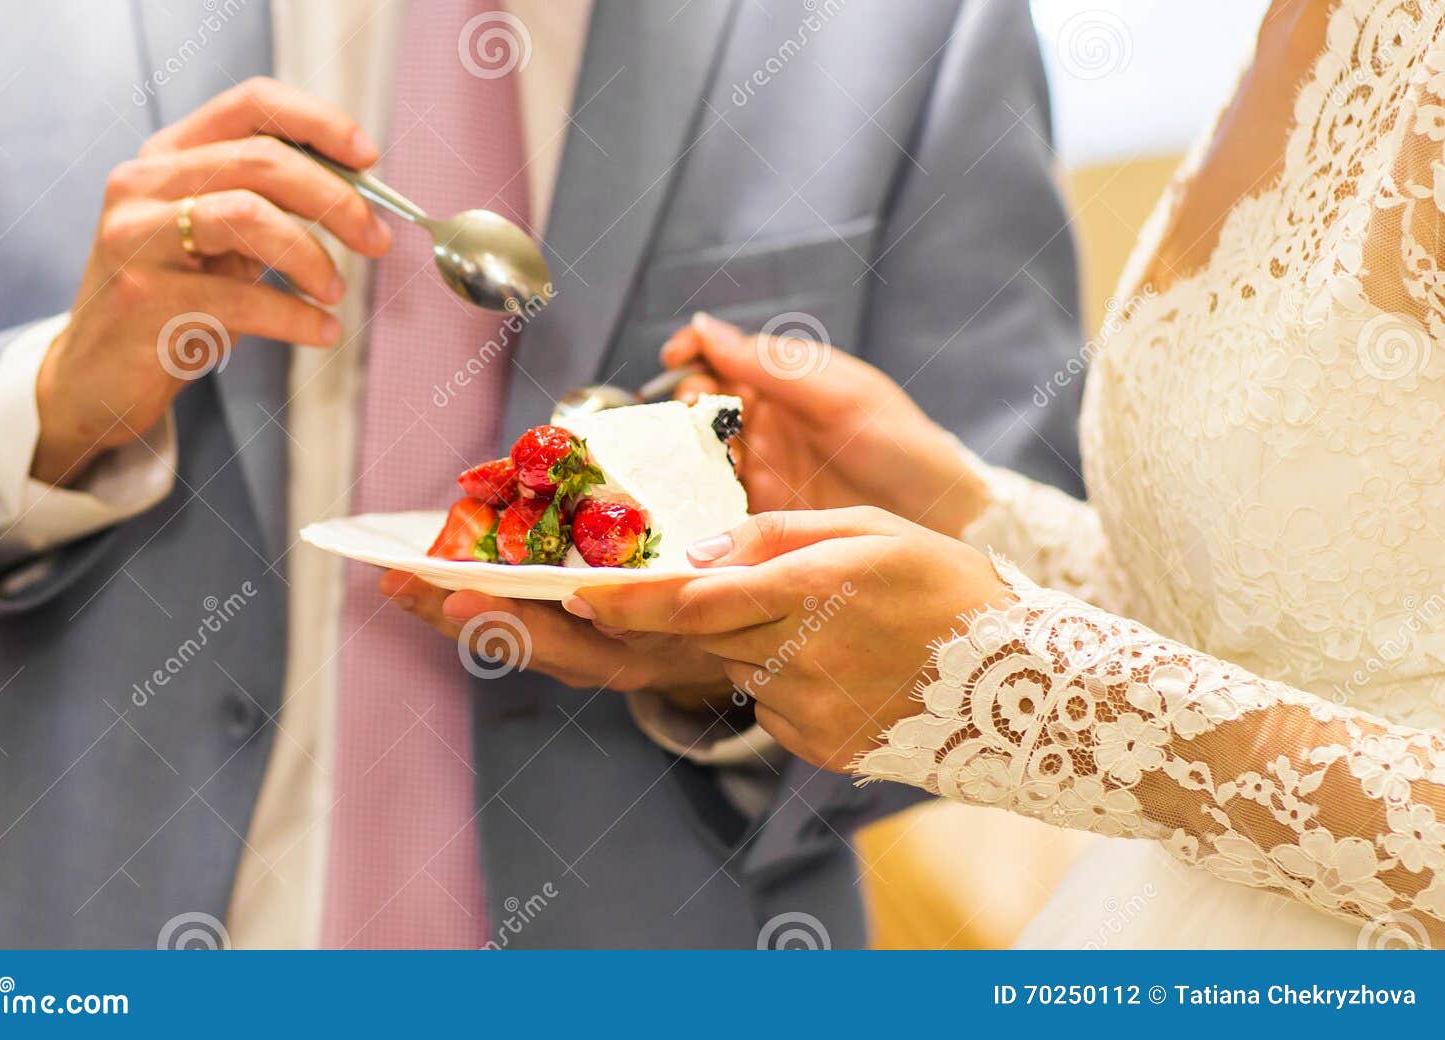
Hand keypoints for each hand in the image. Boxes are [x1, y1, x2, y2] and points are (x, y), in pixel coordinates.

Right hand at [33, 77, 392, 485]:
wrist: (97, 375)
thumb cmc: (173, 302)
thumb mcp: (219, 242)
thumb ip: (270, 208)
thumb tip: (359, 198)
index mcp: (170, 154)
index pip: (252, 103)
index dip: (318, 121)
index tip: (368, 157)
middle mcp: (144, 182)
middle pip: (262, 160)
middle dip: (336, 199)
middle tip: (376, 241)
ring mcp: (136, 236)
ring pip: (249, 216)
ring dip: (312, 256)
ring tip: (334, 292)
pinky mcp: (142, 296)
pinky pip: (242, 298)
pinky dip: (296, 317)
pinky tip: (320, 331)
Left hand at [377, 571, 743, 714]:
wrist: (764, 642)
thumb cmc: (747, 595)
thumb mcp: (739, 573)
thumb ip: (704, 553)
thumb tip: (645, 509)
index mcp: (642, 644)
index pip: (563, 638)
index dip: (508, 620)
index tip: (458, 600)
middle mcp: (607, 660)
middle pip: (520, 643)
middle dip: (455, 613)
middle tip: (403, 586)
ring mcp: (591, 657)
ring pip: (513, 640)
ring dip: (453, 611)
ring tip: (401, 582)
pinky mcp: (582, 646)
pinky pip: (522, 632)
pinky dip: (480, 607)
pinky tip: (441, 583)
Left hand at [568, 508, 1009, 771]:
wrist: (1023, 682)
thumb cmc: (944, 586)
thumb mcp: (869, 527)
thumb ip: (777, 533)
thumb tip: (698, 552)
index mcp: (814, 587)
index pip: (694, 599)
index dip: (627, 601)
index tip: (574, 595)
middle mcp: (801, 653)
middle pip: (703, 635)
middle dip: (672, 617)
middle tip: (669, 601)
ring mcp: (808, 708)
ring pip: (736, 665)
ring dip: (747, 640)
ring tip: (824, 625)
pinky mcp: (818, 745)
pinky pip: (768, 702)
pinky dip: (779, 676)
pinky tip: (837, 663)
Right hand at [665, 314, 988, 538]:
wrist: (940, 516)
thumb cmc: (902, 445)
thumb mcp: (842, 395)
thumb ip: (773, 365)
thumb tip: (706, 328)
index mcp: (785, 381)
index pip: (721, 355)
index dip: (691, 350)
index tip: (675, 357)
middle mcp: (766, 421)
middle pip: (701, 404)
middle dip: (685, 404)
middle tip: (695, 417)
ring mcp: (761, 467)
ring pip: (699, 451)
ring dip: (685, 452)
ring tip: (694, 460)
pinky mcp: (760, 512)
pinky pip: (714, 501)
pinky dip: (696, 497)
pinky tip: (696, 498)